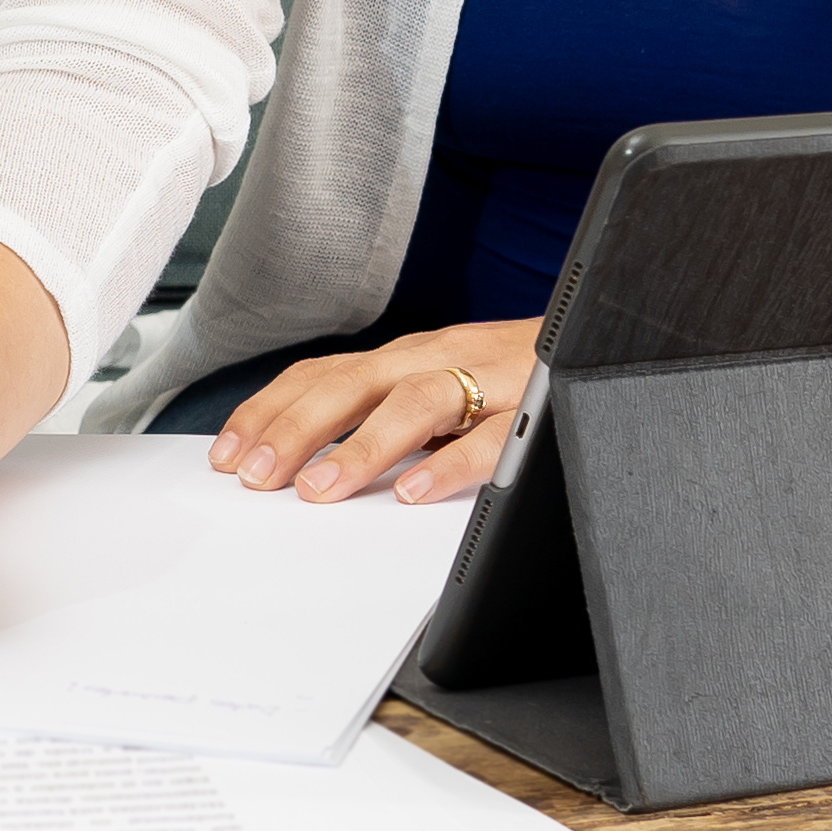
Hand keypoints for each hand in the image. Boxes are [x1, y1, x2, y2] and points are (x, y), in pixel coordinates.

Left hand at [207, 319, 533, 504]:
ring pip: (416, 401)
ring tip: (318, 489)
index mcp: (406, 356)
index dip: (270, 410)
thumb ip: (384, 416)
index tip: (227, 452)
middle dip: (295, 428)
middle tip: (254, 476)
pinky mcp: (534, 403)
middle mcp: (436, 356)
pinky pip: (492, 434)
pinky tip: (416, 492)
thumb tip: (306, 462)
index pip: (323, 374)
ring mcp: (485, 377)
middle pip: (352, 383)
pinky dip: (452, 463)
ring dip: (361, 446)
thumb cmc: (511, 376)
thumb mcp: (439, 389)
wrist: (605, 338)